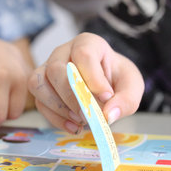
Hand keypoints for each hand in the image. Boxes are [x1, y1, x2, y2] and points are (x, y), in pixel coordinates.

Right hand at [28, 32, 143, 133]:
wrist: (102, 87)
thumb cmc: (114, 81)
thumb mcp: (131, 87)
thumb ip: (126, 100)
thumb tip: (108, 115)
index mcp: (87, 43)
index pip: (84, 54)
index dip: (93, 77)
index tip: (106, 97)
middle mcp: (62, 53)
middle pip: (56, 69)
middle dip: (71, 96)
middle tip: (89, 115)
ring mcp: (46, 69)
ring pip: (38, 84)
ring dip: (58, 107)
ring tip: (80, 121)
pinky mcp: (40, 89)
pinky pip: (39, 102)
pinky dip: (55, 118)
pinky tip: (73, 126)